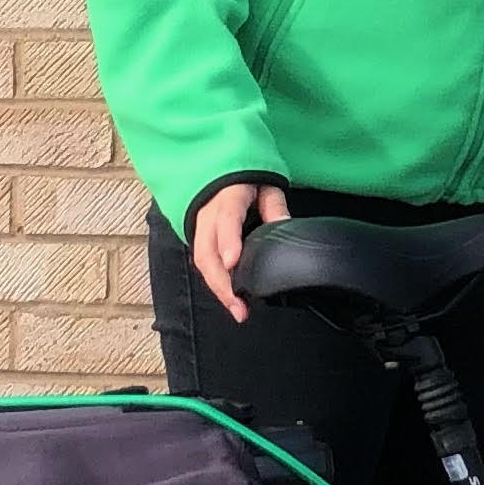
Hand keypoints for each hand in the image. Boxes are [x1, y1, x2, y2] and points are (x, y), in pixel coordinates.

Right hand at [191, 182, 291, 322]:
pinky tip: (230, 300)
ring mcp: (200, 229)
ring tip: (238, 310)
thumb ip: (274, 205)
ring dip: (218, 289)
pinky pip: (202, 265)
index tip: (232, 263)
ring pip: (202, 263)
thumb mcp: (266, 184)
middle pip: (207, 252)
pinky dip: (215, 284)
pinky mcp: (198, 240)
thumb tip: (285, 224)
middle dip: (221, 283)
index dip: (228, 242)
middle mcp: (208, 216)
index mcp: (227, 198)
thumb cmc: (245, 181)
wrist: (217, 174)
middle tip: (240, 307)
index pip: (226, 220)